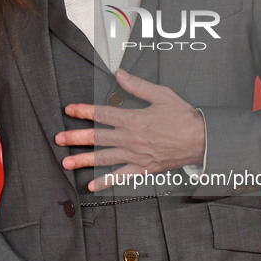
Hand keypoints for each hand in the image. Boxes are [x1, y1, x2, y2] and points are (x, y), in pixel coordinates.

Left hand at [55, 68, 205, 190]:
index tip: (69, 109)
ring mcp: (135, 155)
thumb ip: (137, 86)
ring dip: (83, 161)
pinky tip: (92, 186)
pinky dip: (106, 182)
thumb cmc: (183, 117)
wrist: (201, 140)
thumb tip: (119, 74)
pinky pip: (121, 177)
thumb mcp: (161, 95)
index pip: (102, 114)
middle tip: (59, 138)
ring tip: (66, 162)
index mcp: (133, 119)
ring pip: (104, 158)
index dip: (83, 111)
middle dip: (75, 138)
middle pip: (97, 138)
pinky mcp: (143, 168)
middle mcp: (130, 138)